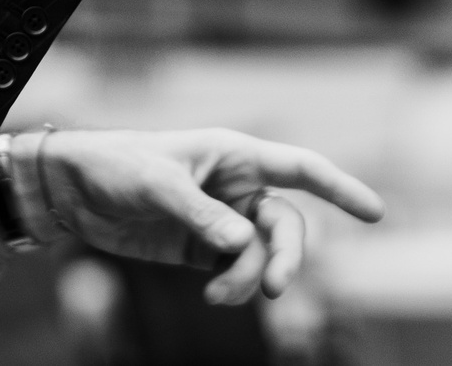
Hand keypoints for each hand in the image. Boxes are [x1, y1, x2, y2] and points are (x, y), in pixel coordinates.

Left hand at [24, 128, 382, 304]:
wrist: (75, 190)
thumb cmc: (117, 165)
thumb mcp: (157, 184)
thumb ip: (201, 214)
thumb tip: (242, 243)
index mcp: (234, 154)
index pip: (300, 168)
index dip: (340, 187)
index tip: (376, 213)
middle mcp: (237, 186)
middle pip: (288, 224)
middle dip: (286, 257)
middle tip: (273, 289)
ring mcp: (224, 220)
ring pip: (263, 255)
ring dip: (251, 279)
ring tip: (219, 295)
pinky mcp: (205, 249)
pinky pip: (238, 272)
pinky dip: (233, 288)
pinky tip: (213, 297)